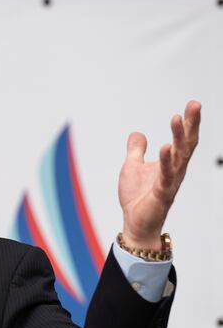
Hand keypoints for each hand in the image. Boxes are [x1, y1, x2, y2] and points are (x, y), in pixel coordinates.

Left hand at [118, 101, 200, 249]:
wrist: (135, 223)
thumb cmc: (137, 197)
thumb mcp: (132, 167)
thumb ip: (136, 150)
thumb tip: (137, 133)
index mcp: (171, 163)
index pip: (183, 139)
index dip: (188, 122)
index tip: (193, 104)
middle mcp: (176, 170)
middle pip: (187, 143)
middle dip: (191, 124)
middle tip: (194, 104)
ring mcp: (170, 181)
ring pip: (179, 156)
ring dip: (178, 137)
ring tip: (176, 118)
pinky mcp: (162, 193)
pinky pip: (166, 175)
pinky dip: (166, 161)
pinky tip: (165, 147)